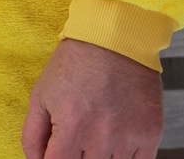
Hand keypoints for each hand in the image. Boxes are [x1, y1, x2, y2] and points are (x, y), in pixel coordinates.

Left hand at [21, 37, 163, 158]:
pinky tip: (118, 141)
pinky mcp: (151, 132)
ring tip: (98, 132)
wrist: (116, 36)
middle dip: (78, 155)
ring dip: (102, 156)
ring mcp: (129, 135)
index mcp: (71, 126)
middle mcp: (101, 135)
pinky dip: (126, 158)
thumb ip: (32, 135)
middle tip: (80, 134)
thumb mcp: (42, 94)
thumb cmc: (75, 63)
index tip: (60, 150)